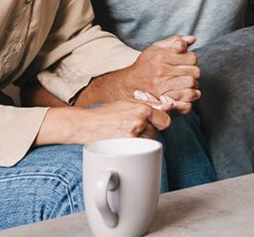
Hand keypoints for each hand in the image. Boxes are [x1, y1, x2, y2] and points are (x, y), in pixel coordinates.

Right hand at [37, 100, 169, 145]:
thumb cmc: (106, 113)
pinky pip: (138, 149)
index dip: (162, 123)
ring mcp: (133, 135)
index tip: (158, 124)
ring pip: (148, 141)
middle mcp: (140, 121)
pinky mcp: (126, 146)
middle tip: (138, 131)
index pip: (165, 120)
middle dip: (151, 131)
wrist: (87, 125)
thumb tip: (162, 109)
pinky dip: (134, 148)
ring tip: (128, 136)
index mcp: (143, 109)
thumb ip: (145, 105)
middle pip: (158, 132)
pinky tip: (125, 144)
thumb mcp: (127, 103)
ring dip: (142, 140)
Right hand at [82, 35, 200, 112]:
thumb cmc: (144, 66)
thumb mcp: (156, 48)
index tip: (185, 63)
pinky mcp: (163, 101)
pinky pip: (186, 99)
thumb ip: (174, 41)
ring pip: (191, 85)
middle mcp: (162, 71)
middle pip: (194, 71)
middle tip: (187, 75)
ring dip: (193, 85)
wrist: (127, 85)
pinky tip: (186, 95)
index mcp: (162, 57)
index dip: (191, 60)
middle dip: (194, 73)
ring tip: (186, 84)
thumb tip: (192, 39)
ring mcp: (162, 87)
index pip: (191, 57)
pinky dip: (190, 97)